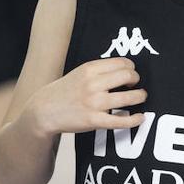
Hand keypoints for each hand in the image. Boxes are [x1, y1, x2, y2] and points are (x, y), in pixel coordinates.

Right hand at [27, 57, 146, 137]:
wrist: (43, 111)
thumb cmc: (62, 92)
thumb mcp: (77, 74)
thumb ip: (97, 71)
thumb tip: (124, 71)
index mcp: (88, 69)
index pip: (122, 63)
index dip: (131, 68)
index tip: (130, 73)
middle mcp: (92, 84)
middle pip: (128, 76)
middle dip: (136, 80)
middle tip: (134, 85)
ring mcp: (93, 103)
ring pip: (130, 98)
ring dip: (140, 97)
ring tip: (139, 98)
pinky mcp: (94, 120)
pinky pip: (122, 121)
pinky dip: (135, 120)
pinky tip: (140, 118)